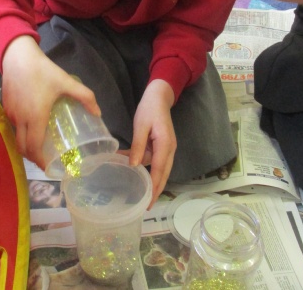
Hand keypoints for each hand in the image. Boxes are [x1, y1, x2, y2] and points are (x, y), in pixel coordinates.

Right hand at [1, 35, 100, 167]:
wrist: (18, 56)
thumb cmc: (43, 71)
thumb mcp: (67, 82)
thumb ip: (85, 97)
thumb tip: (98, 113)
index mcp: (35, 117)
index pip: (34, 148)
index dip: (40, 162)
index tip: (49, 167)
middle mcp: (21, 120)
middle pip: (22, 148)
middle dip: (33, 157)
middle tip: (46, 159)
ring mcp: (11, 113)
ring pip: (17, 137)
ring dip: (26, 144)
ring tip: (40, 144)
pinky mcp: (5, 106)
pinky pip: (13, 125)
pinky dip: (21, 132)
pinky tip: (31, 126)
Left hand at [127, 79, 176, 206]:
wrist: (159, 96)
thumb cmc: (149, 109)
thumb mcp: (141, 126)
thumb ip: (138, 146)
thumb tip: (134, 166)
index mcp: (165, 145)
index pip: (159, 171)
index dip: (154, 188)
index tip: (149, 203)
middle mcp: (170, 149)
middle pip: (163, 174)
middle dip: (156, 189)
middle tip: (146, 206)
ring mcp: (167, 147)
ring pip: (159, 168)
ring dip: (150, 178)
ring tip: (139, 192)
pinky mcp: (163, 145)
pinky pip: (155, 159)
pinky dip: (146, 165)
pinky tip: (132, 167)